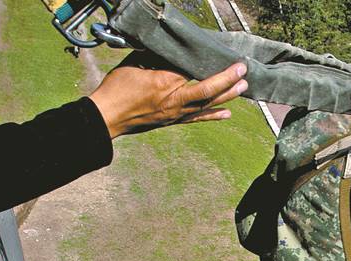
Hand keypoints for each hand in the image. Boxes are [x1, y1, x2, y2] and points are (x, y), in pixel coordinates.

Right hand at [88, 53, 247, 137]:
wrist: (106, 117)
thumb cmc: (117, 89)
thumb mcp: (135, 63)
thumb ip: (156, 56)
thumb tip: (172, 49)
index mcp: (165, 82)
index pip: (194, 71)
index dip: (210, 63)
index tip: (225, 56)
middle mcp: (175, 100)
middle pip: (208, 90)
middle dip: (228, 80)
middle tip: (243, 71)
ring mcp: (176, 114)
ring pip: (207, 104)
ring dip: (227, 96)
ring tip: (243, 87)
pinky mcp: (173, 121)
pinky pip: (198, 118)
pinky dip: (214, 115)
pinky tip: (227, 113)